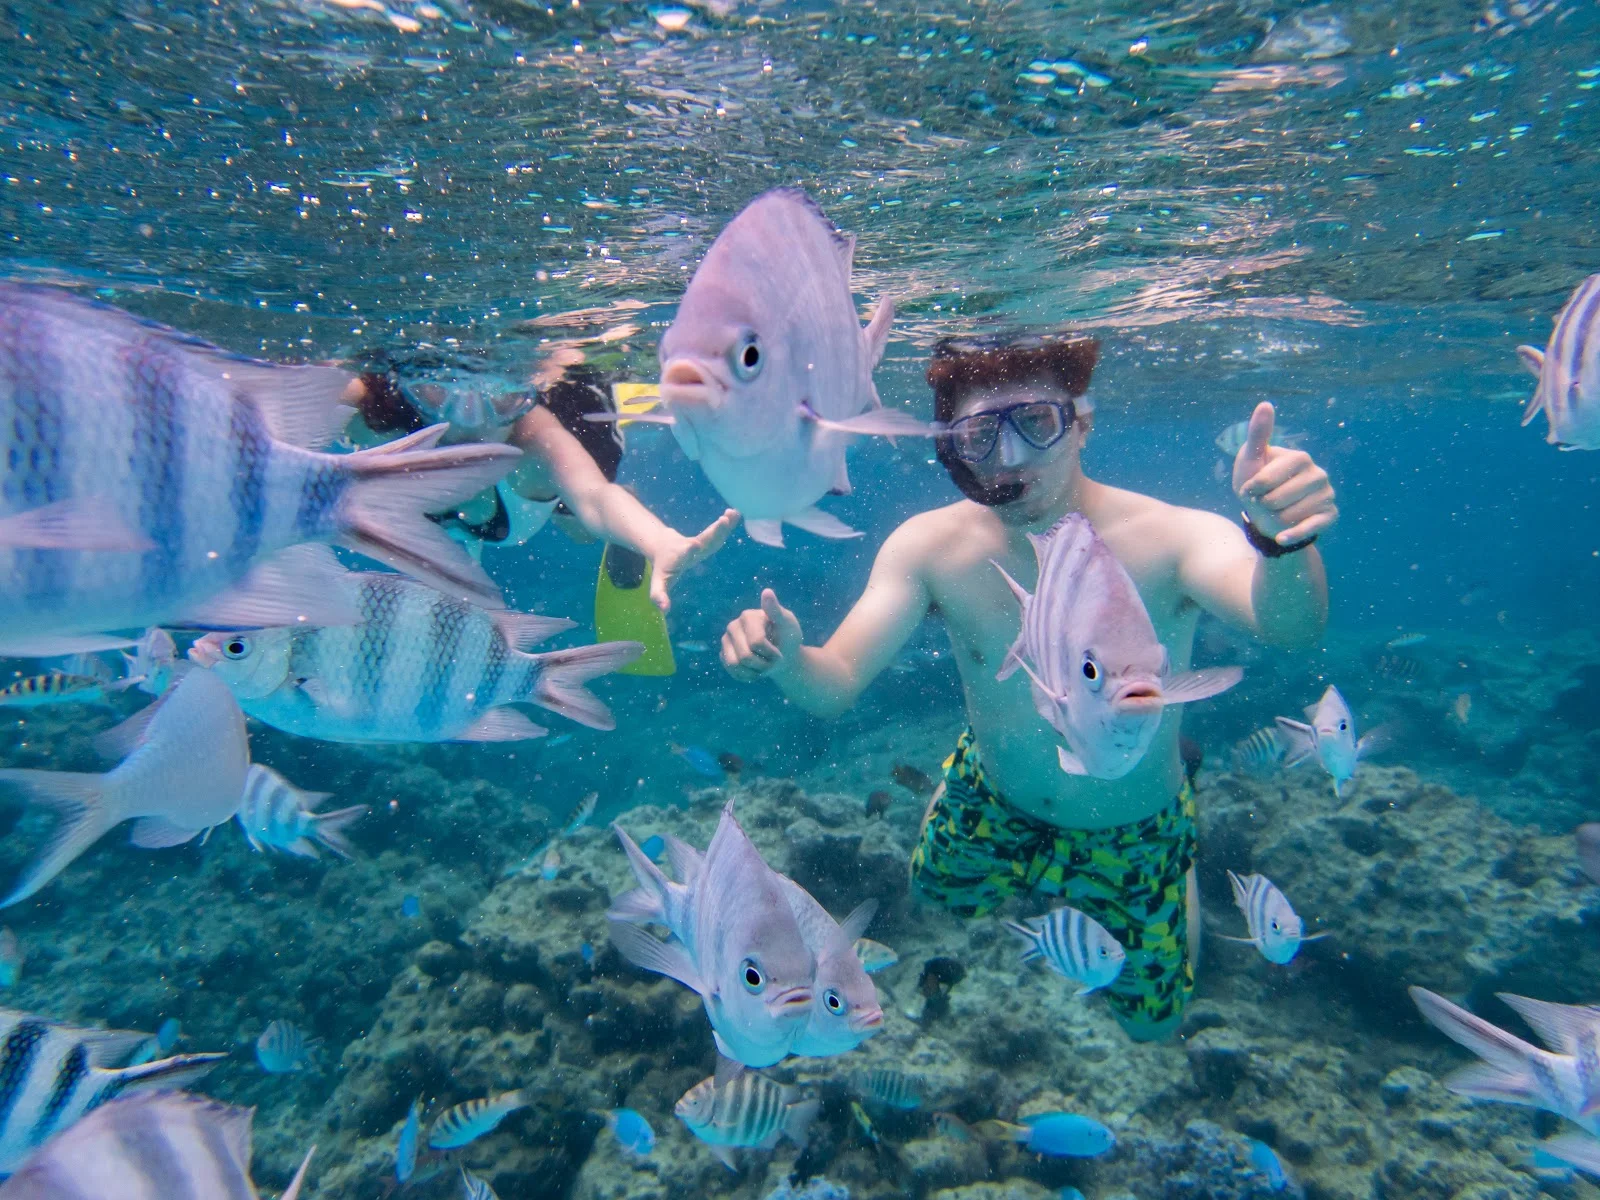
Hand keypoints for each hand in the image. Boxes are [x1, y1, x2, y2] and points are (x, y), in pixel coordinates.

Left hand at [650, 509, 739, 613]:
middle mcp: (691, 546)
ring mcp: (700, 541)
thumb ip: (659, 596)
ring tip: (733, 513)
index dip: (690, 550)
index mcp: (681, 557)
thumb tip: (664, 610)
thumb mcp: (658, 583)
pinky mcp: (706, 538)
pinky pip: (718, 532)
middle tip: (723, 520)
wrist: (662, 545)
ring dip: (724, 525)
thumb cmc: (663, 568)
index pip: (685, 554)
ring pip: (712, 534)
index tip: (694, 544)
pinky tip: (736, 513)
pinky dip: (727, 524)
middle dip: (714, 531)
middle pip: (704, 539)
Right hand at [721, 589, 802, 682]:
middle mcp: (733, 626)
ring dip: (755, 672)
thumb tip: (767, 592)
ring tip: (764, 666)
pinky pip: (731, 671)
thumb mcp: (787, 624)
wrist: (783, 655)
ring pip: (735, 665)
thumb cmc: (787, 637)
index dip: (771, 654)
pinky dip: (747, 676)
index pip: (757, 642)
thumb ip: (776, 611)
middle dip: (764, 665)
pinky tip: (756, 670)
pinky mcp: (723, 654)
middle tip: (774, 662)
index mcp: (748, 616)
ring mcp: (726, 640)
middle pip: (745, 656)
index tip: (780, 653)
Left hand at [1232, 402, 1337, 546]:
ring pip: (1291, 515)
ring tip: (1276, 512)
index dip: (1252, 487)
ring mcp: (1326, 495)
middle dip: (1263, 504)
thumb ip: (1258, 434)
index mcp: (1300, 457)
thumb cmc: (1256, 485)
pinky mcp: (1329, 516)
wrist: (1266, 517)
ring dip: (1274, 519)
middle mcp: (1319, 474)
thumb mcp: (1251, 460)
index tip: (1249, 488)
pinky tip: (1281, 537)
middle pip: (1278, 498)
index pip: (1268, 477)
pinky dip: (1292, 535)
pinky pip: (1310, 528)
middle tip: (1264, 501)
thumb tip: (1265, 404)